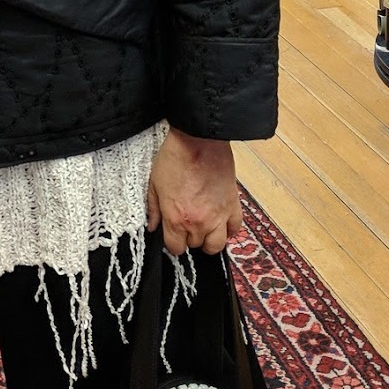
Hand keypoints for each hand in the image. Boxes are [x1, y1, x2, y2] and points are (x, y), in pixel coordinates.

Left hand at [147, 128, 242, 256]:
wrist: (198, 140)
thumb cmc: (175, 158)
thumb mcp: (154, 184)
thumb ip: (154, 210)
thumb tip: (153, 226)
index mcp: (176, 218)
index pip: (176, 248)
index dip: (173, 243)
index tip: (172, 235)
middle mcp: (199, 222)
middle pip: (195, 246)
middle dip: (189, 238)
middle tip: (186, 223)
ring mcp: (218, 215)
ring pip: (216, 245)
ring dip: (209, 240)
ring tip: (204, 227)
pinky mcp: (233, 205)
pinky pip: (235, 229)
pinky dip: (228, 229)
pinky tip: (220, 222)